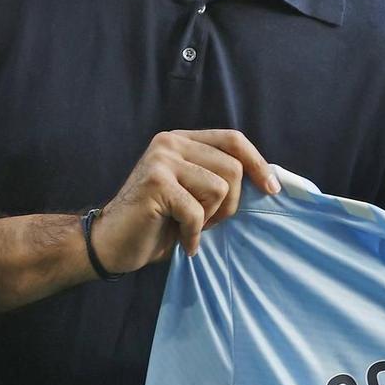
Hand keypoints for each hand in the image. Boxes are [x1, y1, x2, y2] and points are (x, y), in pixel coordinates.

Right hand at [91, 130, 278, 273]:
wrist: (111, 244)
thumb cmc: (158, 224)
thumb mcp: (194, 194)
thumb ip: (219, 179)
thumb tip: (269, 180)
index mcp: (182, 141)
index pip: (233, 140)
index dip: (258, 164)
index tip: (272, 189)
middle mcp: (170, 143)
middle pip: (233, 169)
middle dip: (228, 205)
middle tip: (205, 222)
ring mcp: (161, 160)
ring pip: (219, 189)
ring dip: (209, 219)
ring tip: (187, 227)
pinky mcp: (156, 183)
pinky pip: (196, 212)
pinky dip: (193, 234)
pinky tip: (180, 240)